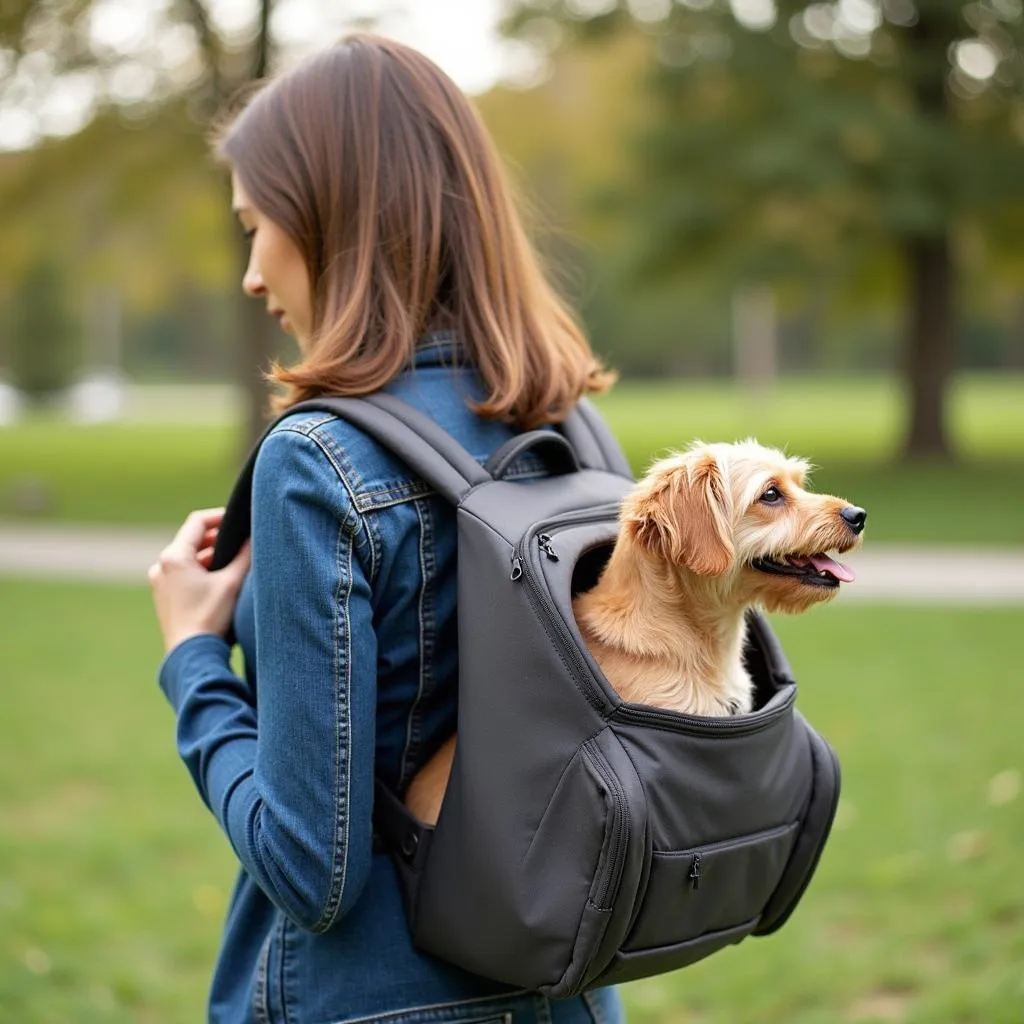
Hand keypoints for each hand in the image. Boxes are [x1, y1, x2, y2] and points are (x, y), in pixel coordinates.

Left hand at [148, 508, 251, 652]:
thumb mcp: (231, 582)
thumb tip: (254, 537)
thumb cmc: (210, 617)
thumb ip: (244, 555)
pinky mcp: (164, 598)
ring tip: (234, 564)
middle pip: (192, 540)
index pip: (198, 522)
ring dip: (210, 556)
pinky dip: (201, 571)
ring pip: (188, 558)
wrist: (191, 656)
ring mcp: (160, 583)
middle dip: (218, 539)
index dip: (220, 516)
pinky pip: (183, 574)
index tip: (240, 520)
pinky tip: (220, 582)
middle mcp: (161, 566)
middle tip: (241, 541)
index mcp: (174, 557)